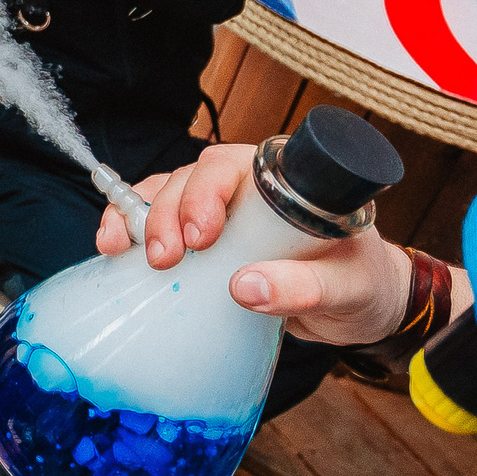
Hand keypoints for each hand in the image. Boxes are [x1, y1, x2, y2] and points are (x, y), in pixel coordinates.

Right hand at [93, 142, 411, 346]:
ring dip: (139, 219)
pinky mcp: (201, 241)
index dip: (208, 191)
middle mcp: (247, 189)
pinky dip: (127, 230)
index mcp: (285, 183)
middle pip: (192, 178)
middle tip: (165, 257)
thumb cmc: (363, 285)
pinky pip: (153, 221)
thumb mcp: (347, 289)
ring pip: (164, 194)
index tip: (201, 234)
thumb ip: (304, 287)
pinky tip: (113, 250)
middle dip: (168, 212)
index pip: (237, 166)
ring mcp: (220, 212)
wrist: (360, 309)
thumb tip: (245, 288)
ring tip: (125, 253)